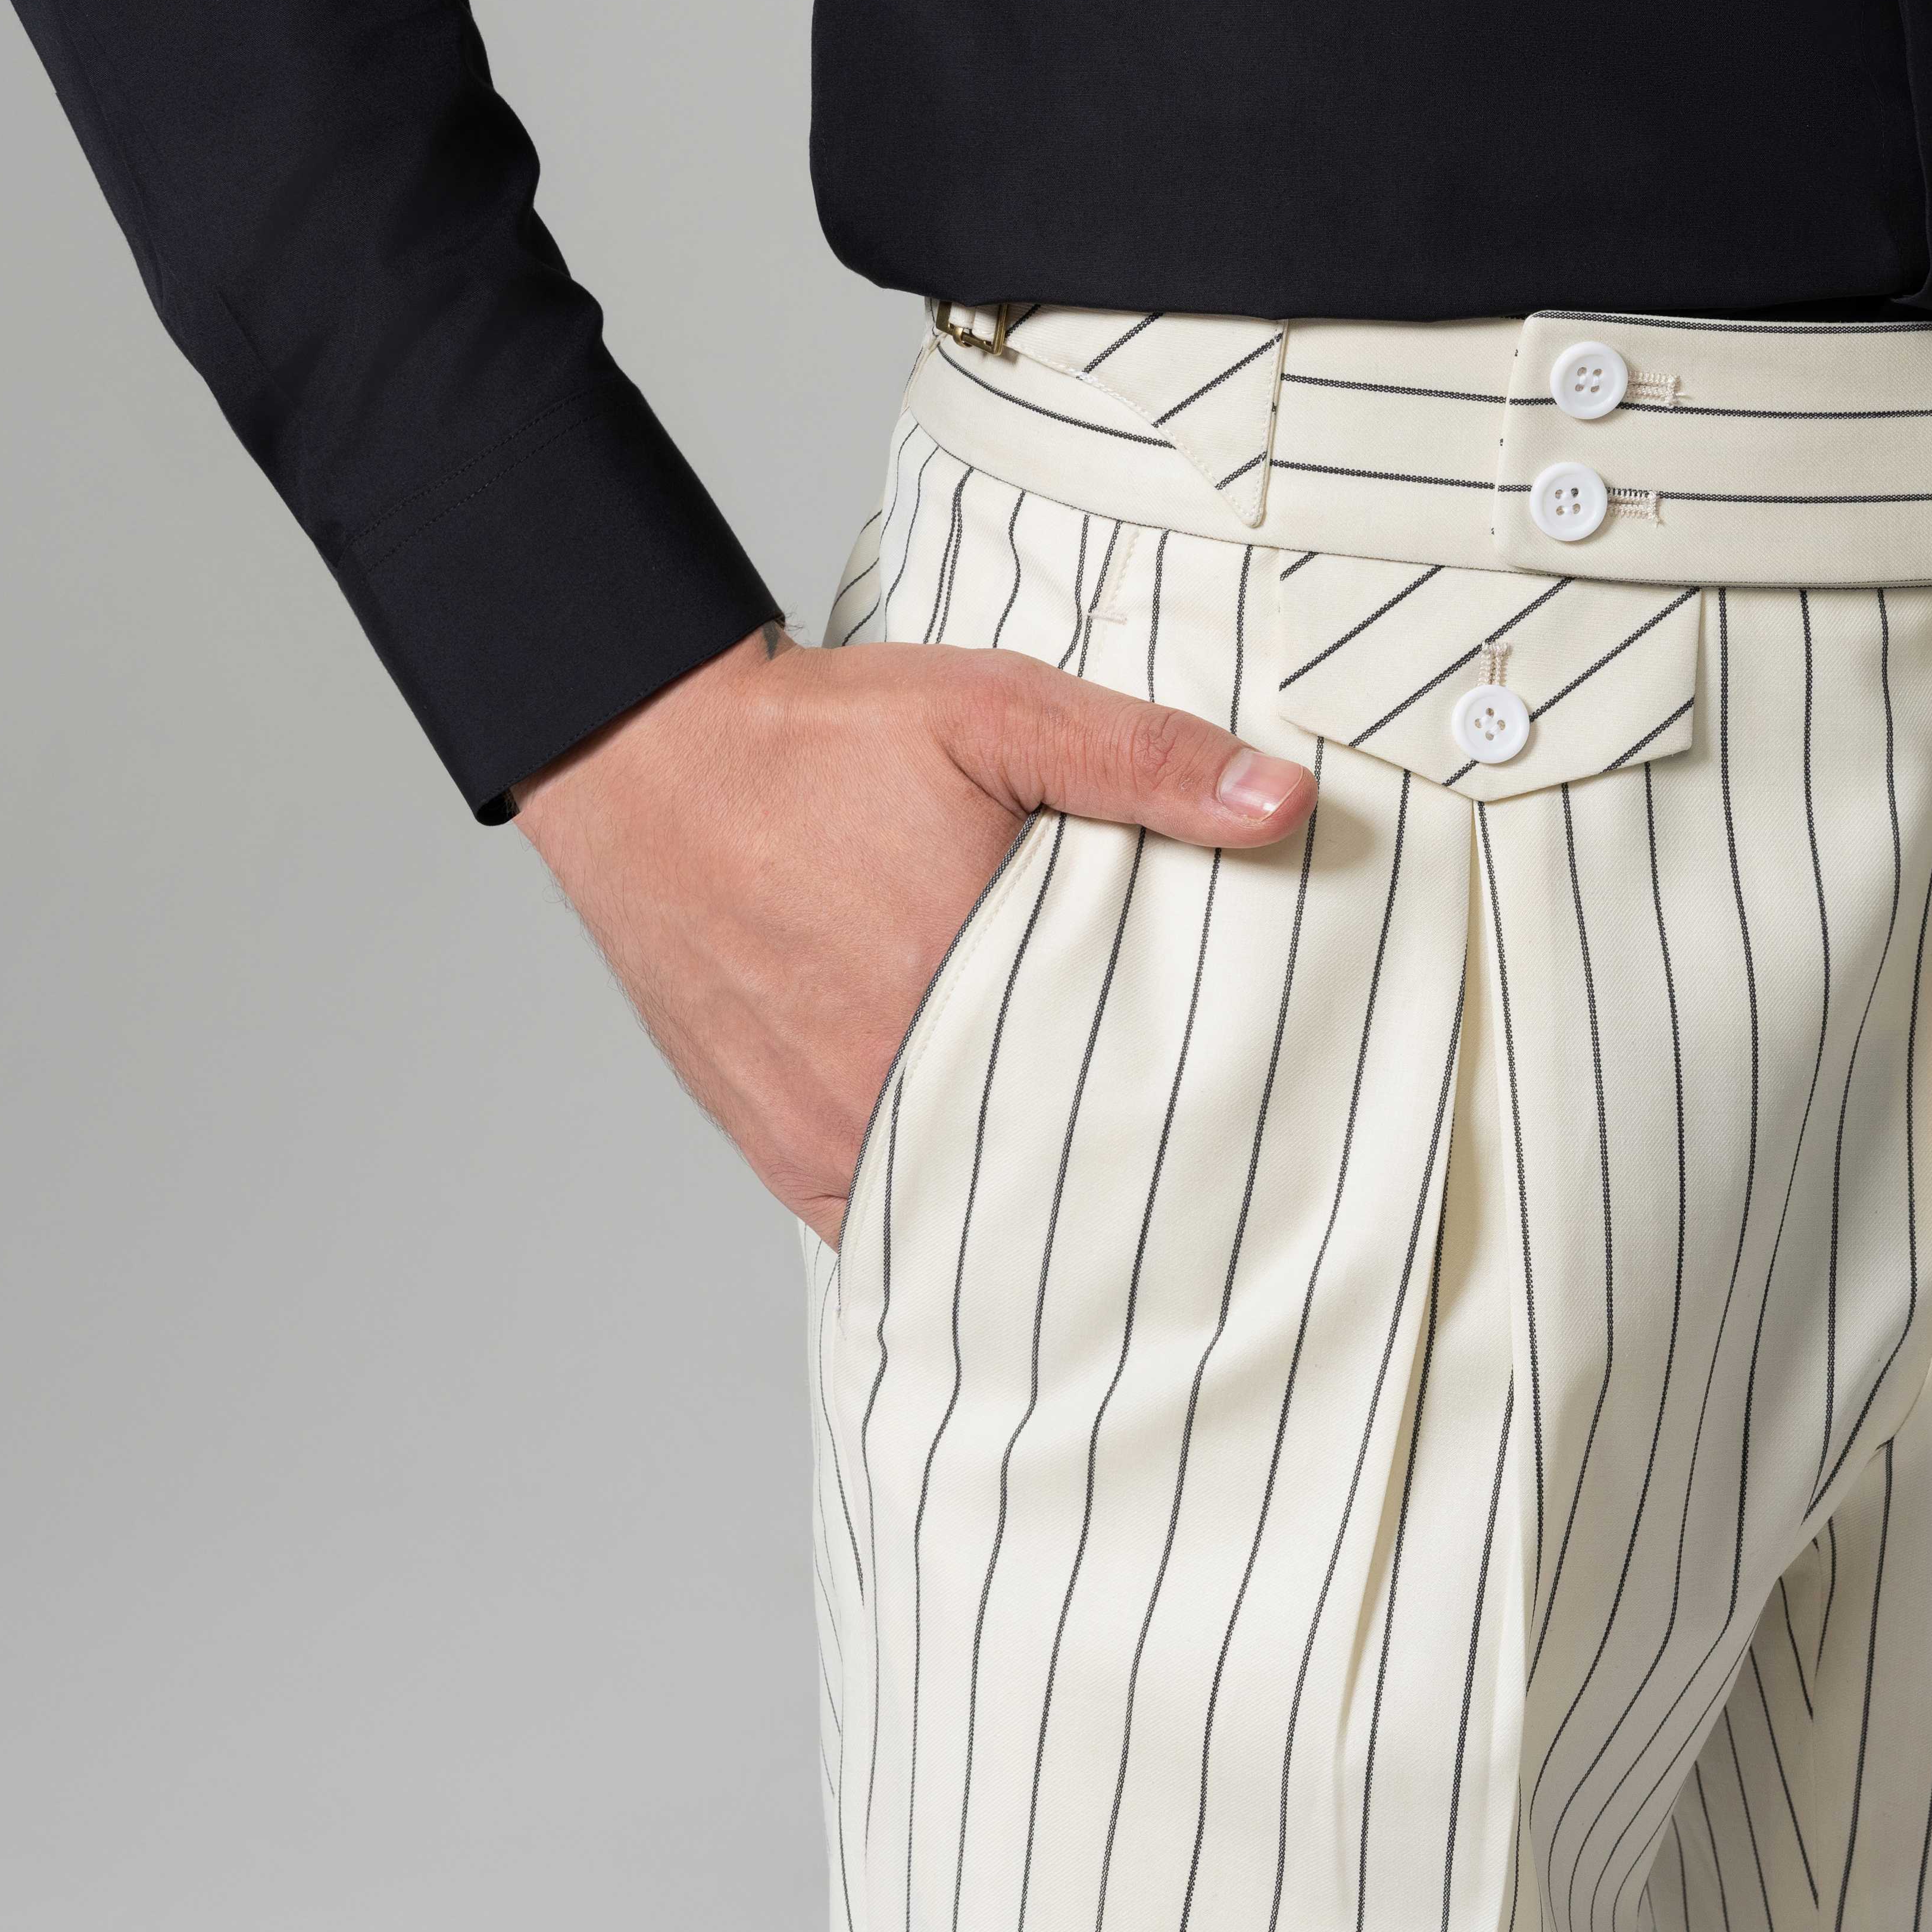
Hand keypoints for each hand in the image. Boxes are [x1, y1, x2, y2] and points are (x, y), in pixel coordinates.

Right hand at [510, 625, 1315, 1243]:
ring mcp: (827, 1134)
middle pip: (1045, 1179)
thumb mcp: (997, 712)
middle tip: (1202, 1169)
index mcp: (963, 998)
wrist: (647, 761)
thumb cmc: (820, 741)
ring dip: (1031, 1202)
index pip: (1117, 1114)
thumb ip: (1142, 758)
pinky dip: (944, 1211)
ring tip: (1115, 1184)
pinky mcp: (779, 1147)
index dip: (1188, 1129)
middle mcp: (889, 1092)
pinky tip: (1004, 1192)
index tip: (1246, 1132)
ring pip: (964, 1213)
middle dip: (1122, 1177)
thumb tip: (1284, 802)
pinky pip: (883, 1219)